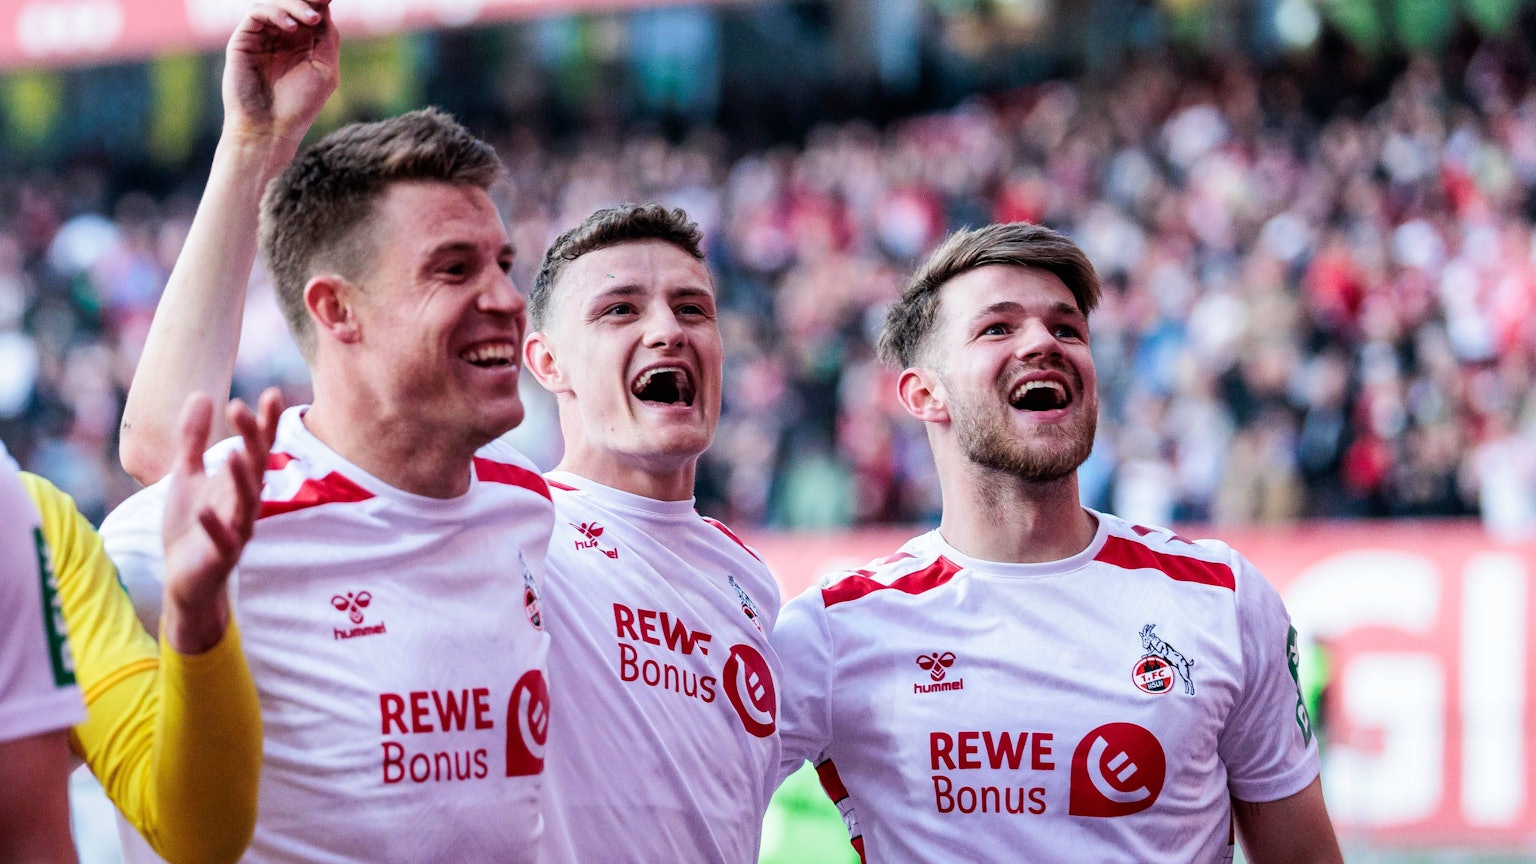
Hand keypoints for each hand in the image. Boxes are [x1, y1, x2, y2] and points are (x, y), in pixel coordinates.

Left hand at [161, 389, 282, 653]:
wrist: (184, 577)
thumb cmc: (192, 526)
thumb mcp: (187, 475)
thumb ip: (194, 439)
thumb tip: (201, 395)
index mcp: (239, 483)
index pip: (257, 447)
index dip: (264, 423)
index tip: (272, 393)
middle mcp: (244, 503)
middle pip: (256, 467)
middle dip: (253, 440)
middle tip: (242, 409)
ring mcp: (236, 530)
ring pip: (246, 502)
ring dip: (241, 479)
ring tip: (234, 452)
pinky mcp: (221, 556)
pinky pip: (222, 540)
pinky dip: (214, 526)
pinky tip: (204, 510)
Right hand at [223, 0, 339, 146]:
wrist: (269, 129)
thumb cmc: (299, 106)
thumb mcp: (324, 70)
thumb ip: (327, 39)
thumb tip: (325, 8)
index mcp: (303, 44)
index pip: (312, 12)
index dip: (320, 3)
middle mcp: (281, 37)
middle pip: (293, 3)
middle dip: (308, 0)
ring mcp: (262, 37)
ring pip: (275, 3)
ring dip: (295, 5)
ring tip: (312, 19)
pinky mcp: (243, 40)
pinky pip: (257, 13)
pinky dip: (275, 13)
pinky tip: (291, 27)